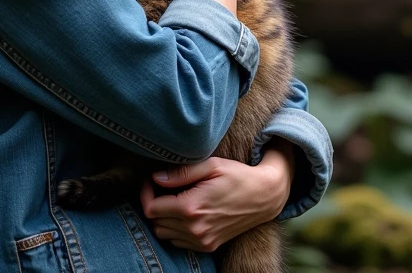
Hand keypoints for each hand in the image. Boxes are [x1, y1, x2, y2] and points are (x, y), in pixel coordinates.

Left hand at [140, 141, 294, 252]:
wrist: (265, 196)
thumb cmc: (238, 175)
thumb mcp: (211, 165)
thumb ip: (181, 173)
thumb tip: (156, 178)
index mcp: (191, 207)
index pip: (151, 208)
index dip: (146, 193)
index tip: (152, 181)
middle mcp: (195, 228)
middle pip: (155, 222)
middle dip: (154, 204)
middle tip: (163, 187)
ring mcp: (202, 240)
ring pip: (164, 234)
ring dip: (163, 218)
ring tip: (174, 200)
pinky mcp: (208, 246)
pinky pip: (178, 243)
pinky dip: (175, 230)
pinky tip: (186, 213)